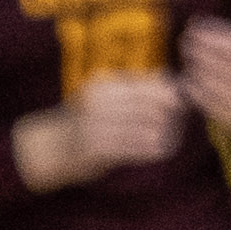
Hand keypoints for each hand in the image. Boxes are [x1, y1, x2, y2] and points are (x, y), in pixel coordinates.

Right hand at [11, 69, 183, 188]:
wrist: (49, 147)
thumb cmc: (83, 121)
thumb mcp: (105, 98)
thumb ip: (133, 89)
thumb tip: (166, 78)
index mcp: (105, 87)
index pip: (144, 85)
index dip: (166, 92)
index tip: (180, 99)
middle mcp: (101, 103)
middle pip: (146, 105)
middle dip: (167, 112)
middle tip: (181, 118)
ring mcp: (98, 126)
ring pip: (141, 127)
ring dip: (161, 132)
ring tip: (173, 136)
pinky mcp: (97, 149)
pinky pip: (131, 148)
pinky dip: (149, 150)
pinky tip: (161, 150)